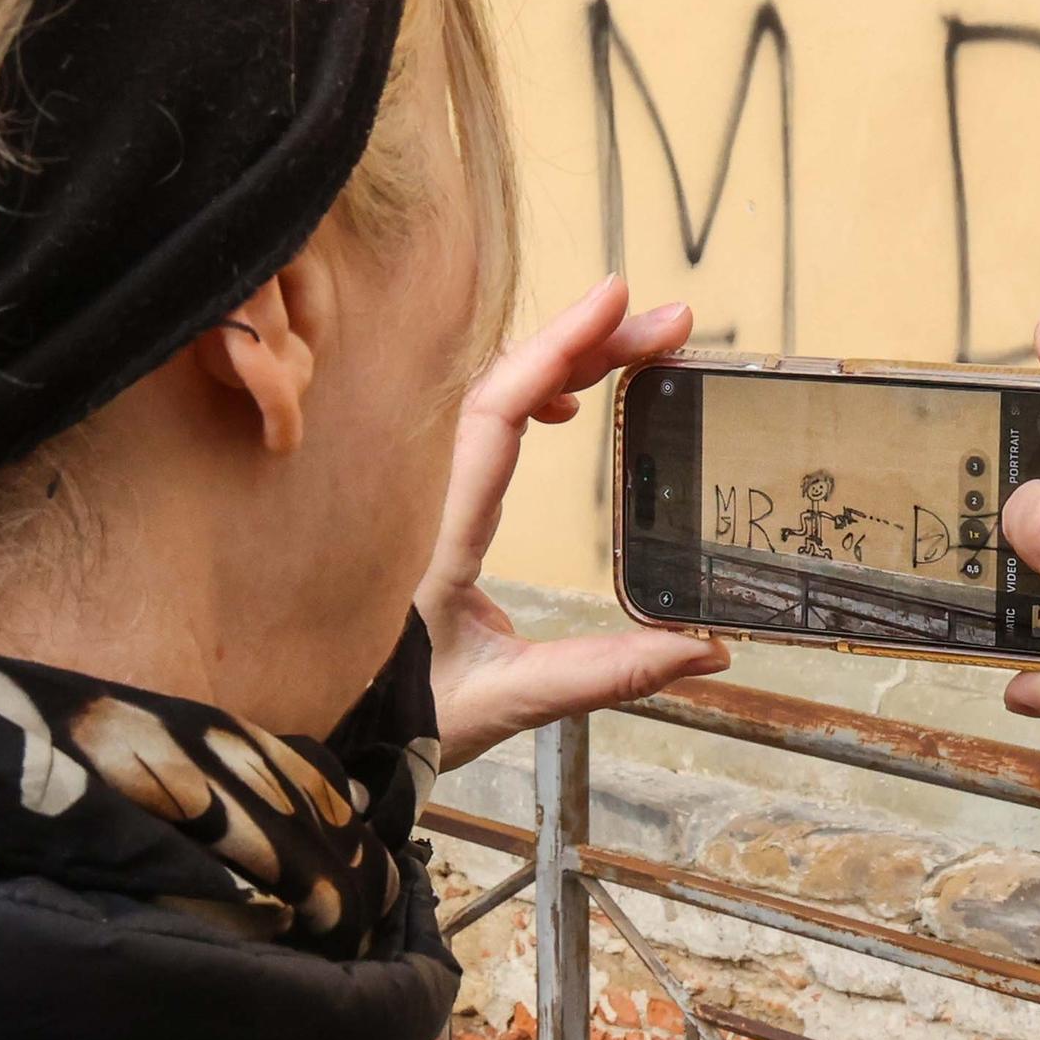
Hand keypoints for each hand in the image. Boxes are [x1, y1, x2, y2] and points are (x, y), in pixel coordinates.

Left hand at [418, 276, 728, 770]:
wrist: (335, 736)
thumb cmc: (399, 717)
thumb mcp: (509, 701)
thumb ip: (607, 673)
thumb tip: (705, 650)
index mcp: (436, 533)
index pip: (496, 413)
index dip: (556, 347)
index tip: (615, 303)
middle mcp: (423, 499)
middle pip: (501, 386)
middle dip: (587, 343)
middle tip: (667, 325)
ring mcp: (423, 498)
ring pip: (487, 399)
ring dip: (562, 364)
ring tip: (636, 348)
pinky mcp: (431, 509)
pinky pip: (478, 426)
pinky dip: (528, 396)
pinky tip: (567, 402)